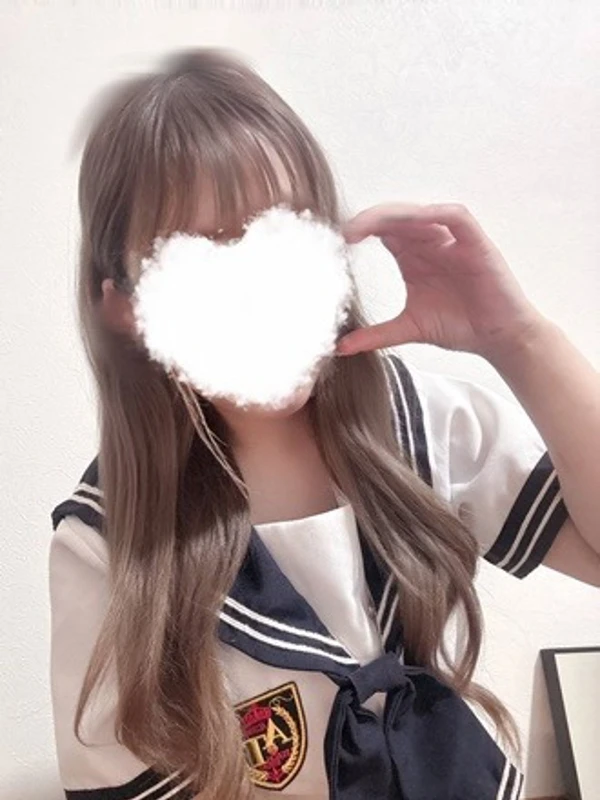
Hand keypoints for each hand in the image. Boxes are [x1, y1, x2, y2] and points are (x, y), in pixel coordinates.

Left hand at [335, 203, 545, 359]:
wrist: (496, 339)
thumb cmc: (459, 327)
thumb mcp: (408, 329)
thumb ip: (376, 335)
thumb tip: (340, 347)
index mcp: (412, 256)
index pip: (383, 230)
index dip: (361, 230)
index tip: (337, 243)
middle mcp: (431, 243)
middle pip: (397, 217)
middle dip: (371, 219)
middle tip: (347, 232)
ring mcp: (453, 241)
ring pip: (422, 212)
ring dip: (396, 215)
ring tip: (372, 225)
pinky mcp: (476, 243)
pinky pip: (456, 217)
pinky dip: (437, 214)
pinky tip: (418, 220)